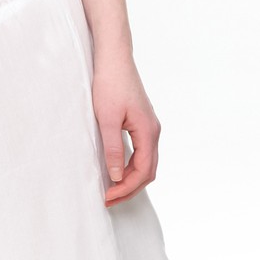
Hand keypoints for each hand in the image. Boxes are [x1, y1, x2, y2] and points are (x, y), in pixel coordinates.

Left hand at [91, 47, 160, 204]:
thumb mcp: (106, 119)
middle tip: (109, 200)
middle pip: (148, 171)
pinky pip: (142, 153)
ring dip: (131, 180)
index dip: (126, 188)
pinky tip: (117, 171)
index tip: (108, 197)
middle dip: (130, 189)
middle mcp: (153, 131)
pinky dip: (132, 167)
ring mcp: (149, 127)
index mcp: (148, 131)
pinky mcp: (141, 123)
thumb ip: (113, 149)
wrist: (114, 59)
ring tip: (112, 190)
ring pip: (146, 163)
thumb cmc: (110, 84)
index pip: (142, 171)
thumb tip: (117, 177)